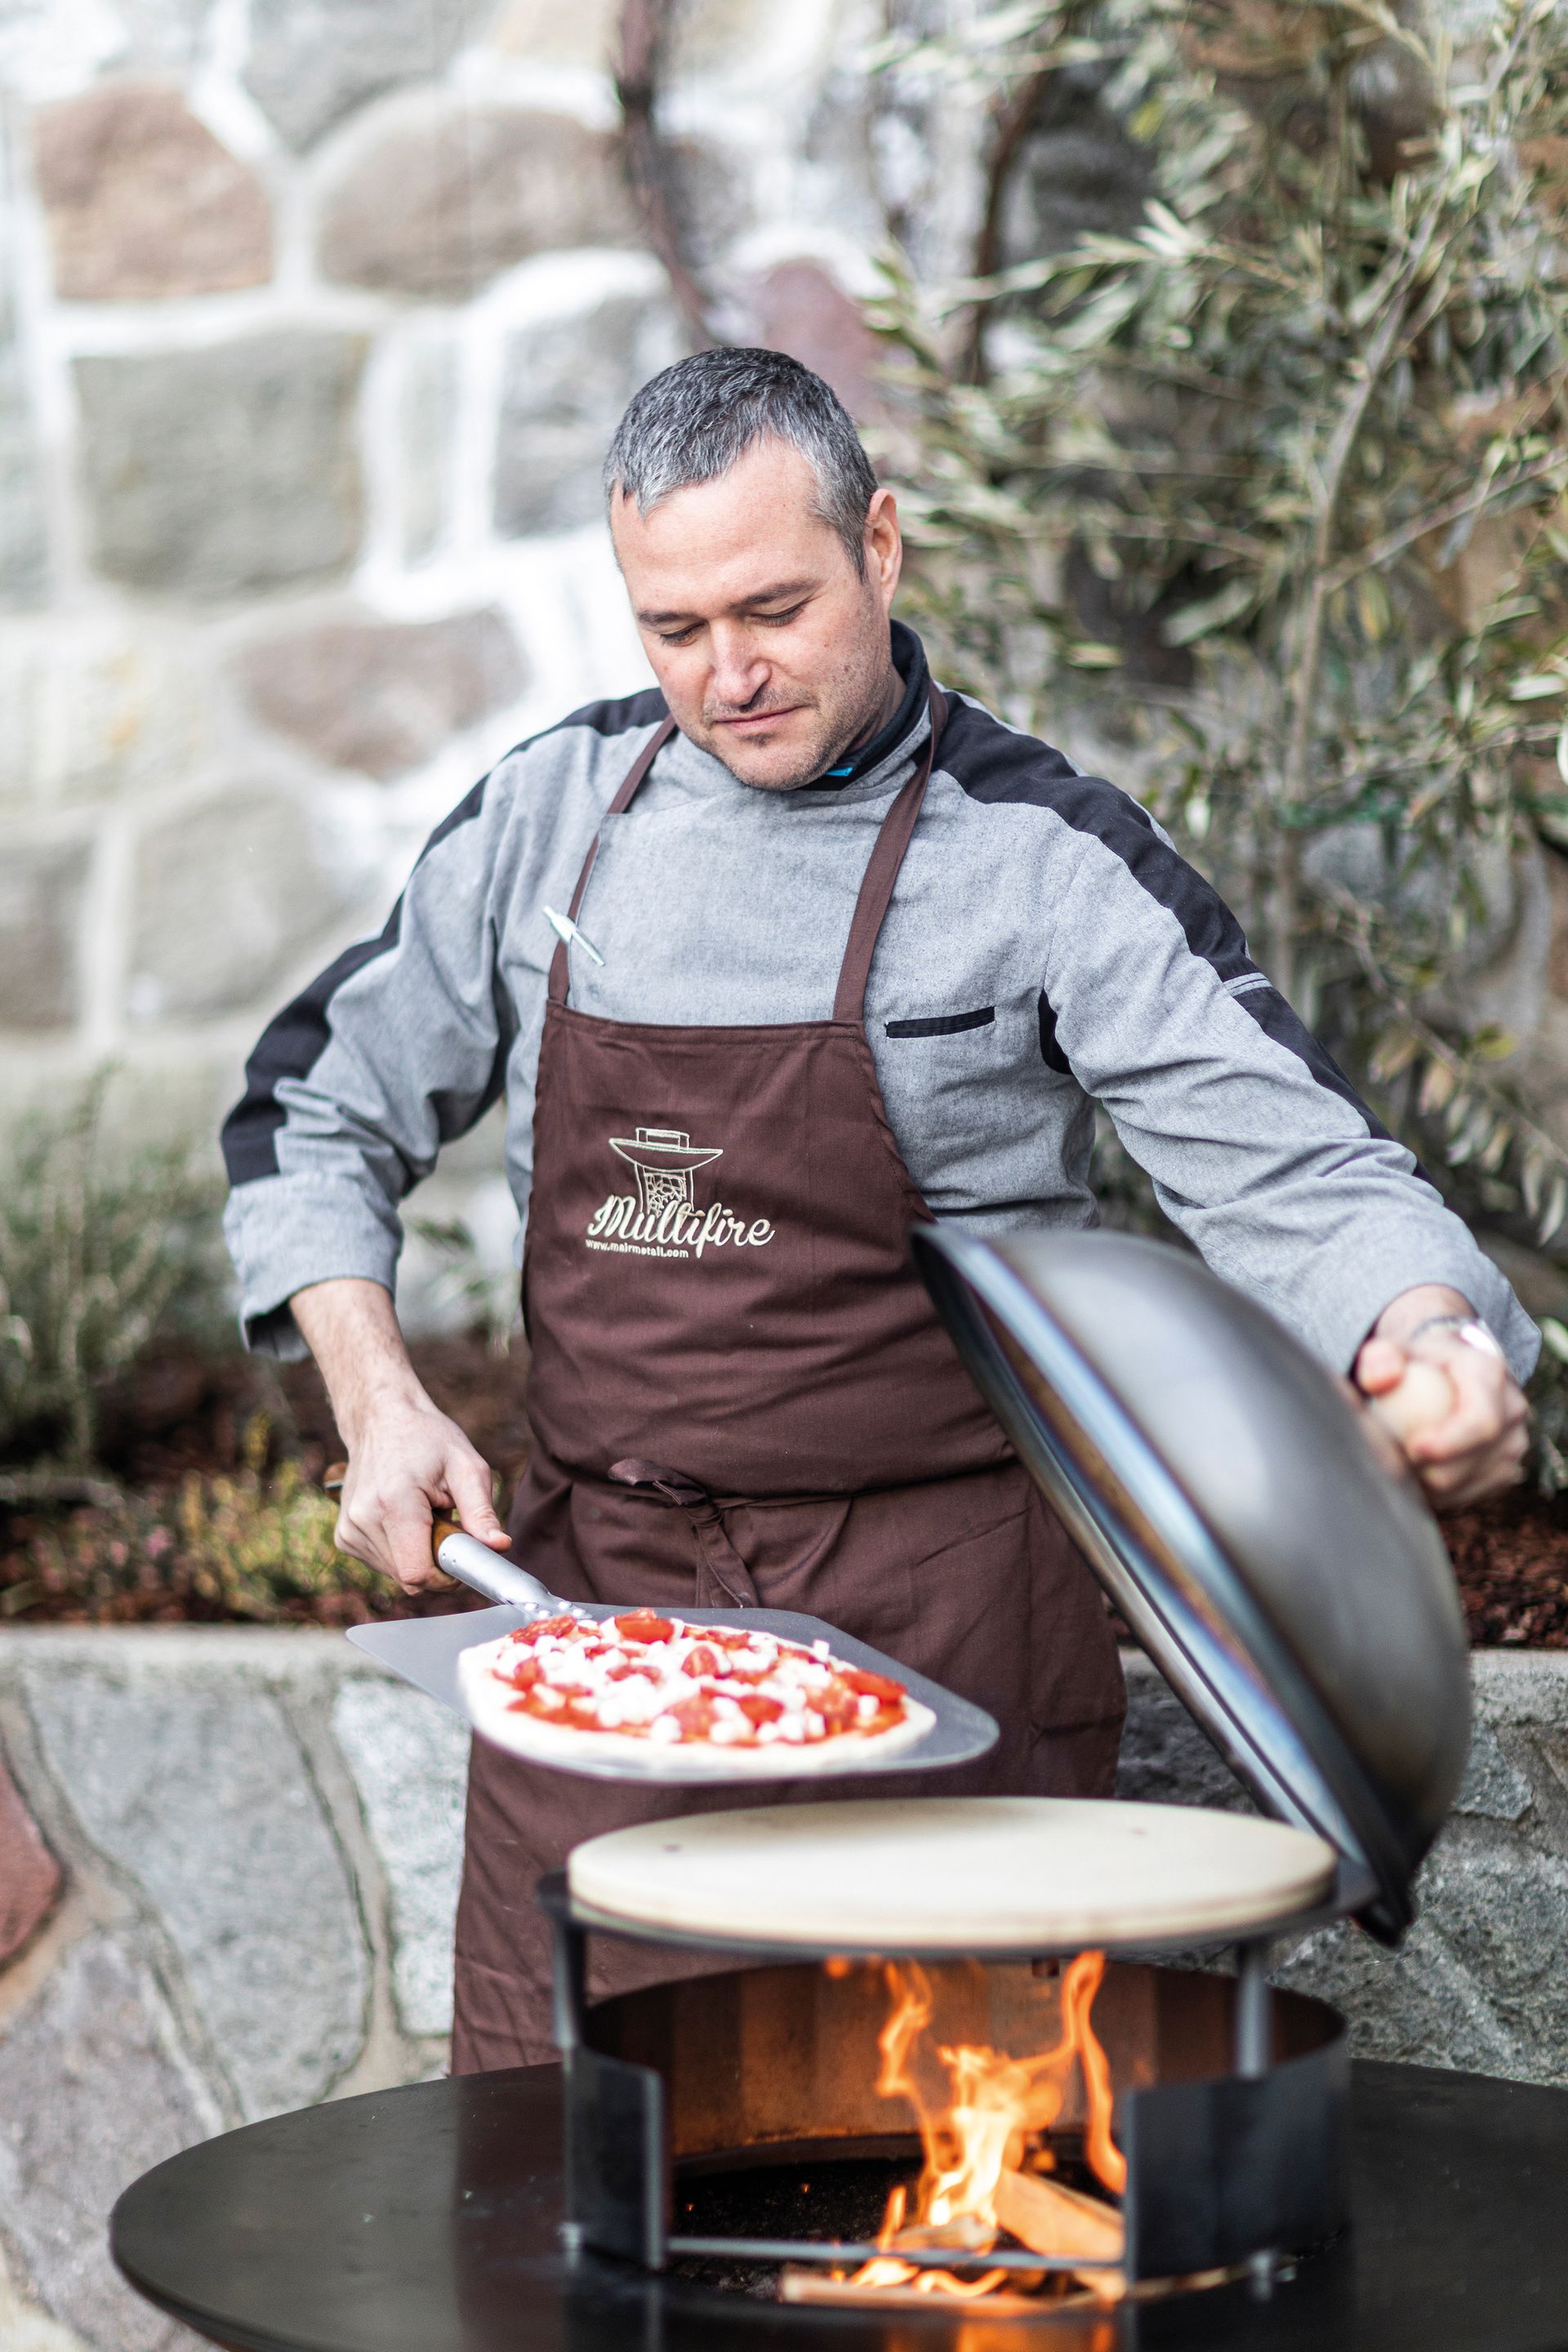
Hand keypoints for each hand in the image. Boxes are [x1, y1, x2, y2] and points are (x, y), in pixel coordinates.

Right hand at [334, 1394, 509, 1594]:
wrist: (381, 1420)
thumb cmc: (429, 1440)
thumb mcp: (466, 1467)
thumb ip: (482, 1512)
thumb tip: (500, 1547)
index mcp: (394, 1503)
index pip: (417, 1573)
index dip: (446, 1575)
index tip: (462, 1553)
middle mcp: (363, 1520)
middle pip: (409, 1577)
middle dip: (435, 1560)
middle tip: (445, 1521)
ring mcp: (349, 1530)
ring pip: (397, 1574)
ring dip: (418, 1553)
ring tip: (423, 1514)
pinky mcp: (344, 1537)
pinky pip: (382, 1564)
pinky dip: (401, 1550)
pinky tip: (404, 1519)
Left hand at [1354, 1284, 1528, 1509]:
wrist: (1435, 1370)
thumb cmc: (1409, 1361)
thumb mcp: (1388, 1349)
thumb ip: (1378, 1359)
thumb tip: (1380, 1380)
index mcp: (1488, 1372)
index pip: (1481, 1421)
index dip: (1448, 1444)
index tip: (1411, 1450)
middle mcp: (1511, 1408)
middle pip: (1475, 1461)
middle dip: (1427, 1471)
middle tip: (1387, 1463)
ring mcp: (1513, 1442)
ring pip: (1470, 1484)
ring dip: (1428, 1484)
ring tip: (1396, 1461)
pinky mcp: (1505, 1469)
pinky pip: (1469, 1495)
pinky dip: (1437, 1494)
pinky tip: (1413, 1472)